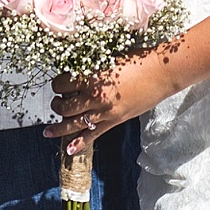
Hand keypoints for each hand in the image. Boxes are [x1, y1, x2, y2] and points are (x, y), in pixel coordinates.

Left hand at [43, 50, 181, 149]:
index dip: (57, 84)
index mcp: (92, 77)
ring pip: (74, 123)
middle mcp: (95, 96)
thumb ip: (93, 70)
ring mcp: (105, 111)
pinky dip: (79, 143)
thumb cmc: (137, 60)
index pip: (63, 84)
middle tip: (57, 103)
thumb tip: (78, 74)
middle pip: (65, 106)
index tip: (59, 84)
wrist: (161, 73)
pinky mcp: (115, 121)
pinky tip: (69, 150)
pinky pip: (93, 135)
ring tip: (48, 131)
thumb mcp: (109, 60)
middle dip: (57, 106)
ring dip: (59, 128)